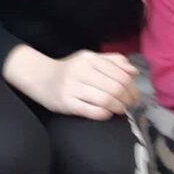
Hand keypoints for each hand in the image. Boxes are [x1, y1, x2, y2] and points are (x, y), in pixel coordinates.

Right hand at [4, 46, 139, 119]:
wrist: (40, 78)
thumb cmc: (71, 70)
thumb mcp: (90, 60)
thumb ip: (113, 61)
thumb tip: (134, 71)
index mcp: (89, 58)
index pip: (121, 75)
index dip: (133, 88)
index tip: (134, 96)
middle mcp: (80, 70)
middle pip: (116, 89)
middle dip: (128, 100)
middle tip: (129, 105)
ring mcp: (71, 87)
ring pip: (107, 100)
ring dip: (119, 108)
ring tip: (119, 110)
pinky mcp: (66, 103)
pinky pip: (94, 112)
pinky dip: (105, 114)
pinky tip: (105, 113)